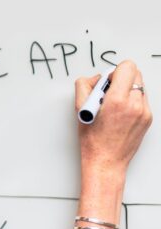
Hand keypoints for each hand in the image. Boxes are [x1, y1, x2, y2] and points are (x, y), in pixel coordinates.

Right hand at [75, 60, 151, 190]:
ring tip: (113, 105)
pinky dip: (131, 101)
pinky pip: (142, 99)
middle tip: (108, 93)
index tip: (106, 83)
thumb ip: (85, 86)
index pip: (127, 67)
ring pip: (139, 86)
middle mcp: (135, 104)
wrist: (106, 161)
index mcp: (118, 100)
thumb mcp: (80, 110)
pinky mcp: (148, 118)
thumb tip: (95, 78)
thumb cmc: (93, 140)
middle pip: (135, 73)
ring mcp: (144, 112)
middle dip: (121, 79)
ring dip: (127, 90)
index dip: (114, 72)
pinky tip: (120, 113)